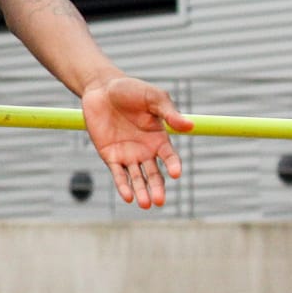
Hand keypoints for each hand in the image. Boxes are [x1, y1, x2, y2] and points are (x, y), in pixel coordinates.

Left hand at [80, 77, 191, 208]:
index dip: (173, 165)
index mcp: (159, 138)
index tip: (176, 173)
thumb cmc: (130, 90)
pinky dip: (122, 186)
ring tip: (145, 204)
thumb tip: (190, 126)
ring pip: (137, 178)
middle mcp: (145, 150)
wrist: (101, 88)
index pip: (169, 157)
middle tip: (159, 201)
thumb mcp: (152, 98)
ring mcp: (128, 155)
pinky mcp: (110, 156)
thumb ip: (169, 113)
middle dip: (157, 188)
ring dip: (141, 192)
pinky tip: (127, 196)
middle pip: (154, 174)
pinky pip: (118, 174)